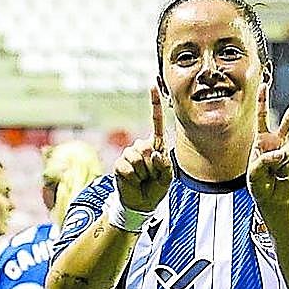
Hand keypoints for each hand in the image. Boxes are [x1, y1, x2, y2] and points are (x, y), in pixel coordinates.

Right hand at [114, 87, 172, 212]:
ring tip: (143, 179)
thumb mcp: (168, 177)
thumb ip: (165, 165)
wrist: (141, 203)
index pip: (156, 122)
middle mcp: (141, 146)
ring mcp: (129, 154)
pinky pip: (128, 167)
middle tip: (151, 176)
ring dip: (143, 173)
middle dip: (153, 166)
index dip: (154, 104)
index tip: (152, 85)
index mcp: (155, 145)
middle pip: (148, 147)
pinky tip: (133, 181)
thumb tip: (153, 154)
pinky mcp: (120, 164)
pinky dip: (133, 177)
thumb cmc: (156, 188)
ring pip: (138, 158)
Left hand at [248, 84, 288, 211]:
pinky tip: (284, 176)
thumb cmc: (259, 184)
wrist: (271, 200)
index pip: (262, 118)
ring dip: (277, 165)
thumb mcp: (253, 172)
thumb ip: (263, 160)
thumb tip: (283, 153)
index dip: (263, 102)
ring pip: (286, 151)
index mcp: (263, 140)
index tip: (264, 85)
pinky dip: (287, 171)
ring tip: (274, 175)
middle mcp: (278, 143)